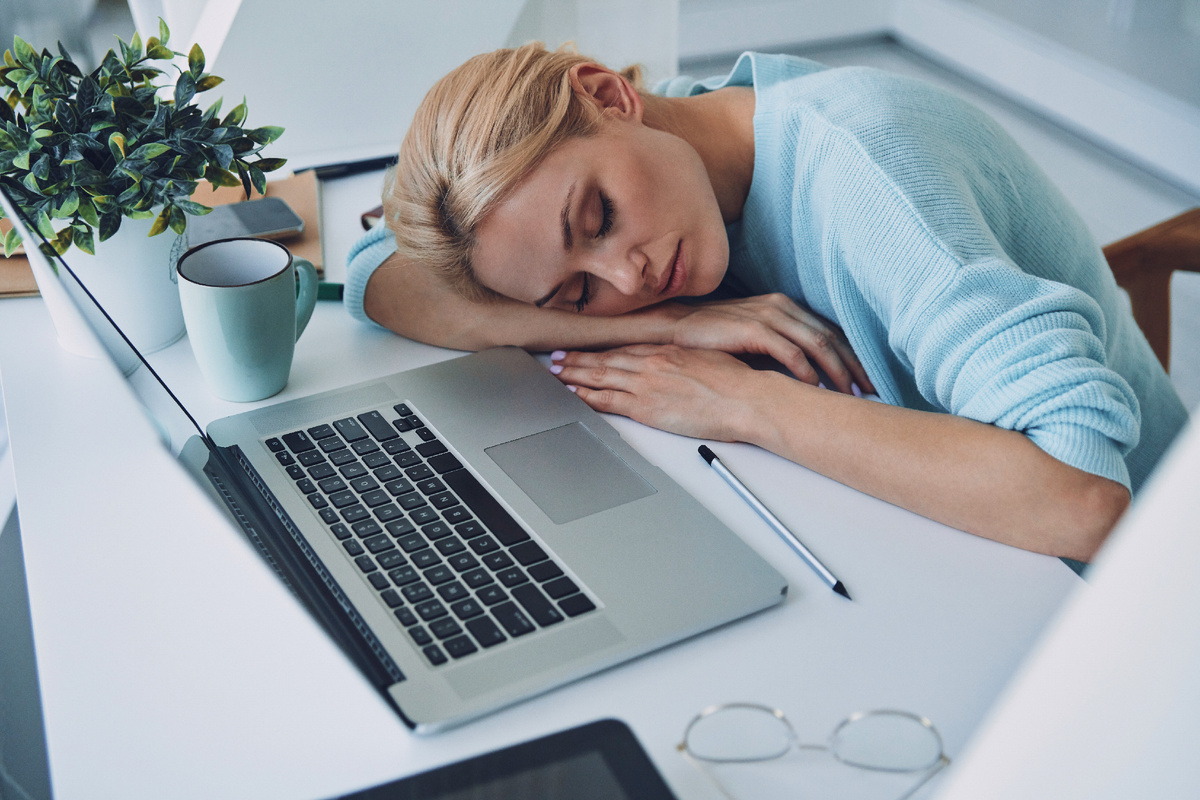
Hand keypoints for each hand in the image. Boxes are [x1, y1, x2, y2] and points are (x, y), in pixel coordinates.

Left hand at [550, 344, 774, 441]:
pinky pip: (608, 401)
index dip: (602, 349)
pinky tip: (574, 394)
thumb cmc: (735, 383)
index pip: (625, 349)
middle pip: (606, 360)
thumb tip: (681, 365)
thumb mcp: (708, 359)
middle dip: (578, 359)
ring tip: (556, 373)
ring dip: (575, 375)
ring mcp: (646, 384)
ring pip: (600, 377)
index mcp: (666, 351)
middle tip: (557, 358)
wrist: (744, 398)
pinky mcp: (646, 407)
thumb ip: (687, 360)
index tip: (587, 348)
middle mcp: (651, 364)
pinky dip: (588, 396)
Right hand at [666, 294, 873, 394]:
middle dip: (852, 366)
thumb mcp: (754, 337)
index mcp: (785, 306)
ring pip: (816, 344)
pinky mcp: (754, 329)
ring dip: (835, 371)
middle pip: (830, 337)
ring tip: (846, 394)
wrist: (677, 327)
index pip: (829, 330)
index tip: (865, 379)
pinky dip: (806, 371)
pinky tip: (814, 387)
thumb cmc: (714, 336)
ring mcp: (768, 315)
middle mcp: (781, 306)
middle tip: (867, 390)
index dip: (851, 356)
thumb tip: (809, 372)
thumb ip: (781, 346)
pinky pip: (790, 352)